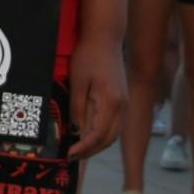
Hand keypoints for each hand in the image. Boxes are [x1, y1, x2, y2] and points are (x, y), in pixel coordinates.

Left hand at [65, 36, 125, 158]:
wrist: (105, 38)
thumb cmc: (88, 56)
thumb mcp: (77, 82)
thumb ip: (77, 108)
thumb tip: (76, 130)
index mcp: (111, 102)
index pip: (99, 134)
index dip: (84, 147)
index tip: (69, 153)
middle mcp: (122, 106)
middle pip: (109, 139)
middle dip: (91, 151)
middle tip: (72, 155)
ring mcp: (124, 103)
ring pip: (113, 134)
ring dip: (97, 145)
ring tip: (79, 149)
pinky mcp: (122, 100)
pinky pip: (114, 124)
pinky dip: (102, 134)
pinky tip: (88, 134)